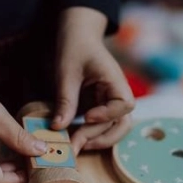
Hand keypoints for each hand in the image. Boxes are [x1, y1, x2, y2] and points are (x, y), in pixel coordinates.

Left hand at [52, 7, 133, 153]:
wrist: (76, 34)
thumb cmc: (74, 46)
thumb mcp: (66, 72)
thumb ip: (65, 100)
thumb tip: (58, 127)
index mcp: (116, 80)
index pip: (125, 105)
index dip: (107, 115)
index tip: (86, 117)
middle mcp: (118, 94)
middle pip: (121, 124)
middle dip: (98, 136)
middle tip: (74, 145)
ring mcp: (111, 102)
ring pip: (116, 129)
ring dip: (99, 141)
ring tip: (77, 147)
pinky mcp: (101, 107)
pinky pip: (103, 126)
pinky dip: (93, 135)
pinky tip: (76, 141)